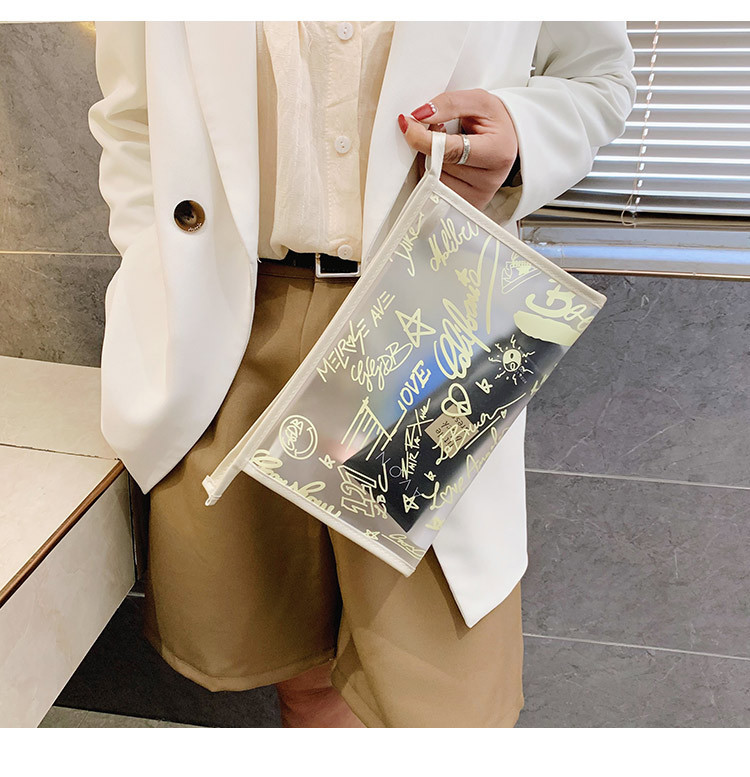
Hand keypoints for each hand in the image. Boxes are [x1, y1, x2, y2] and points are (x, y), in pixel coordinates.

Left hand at [397, 88, 518, 210]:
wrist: (509, 144)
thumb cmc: (495, 123)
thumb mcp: (480, 102)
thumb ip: (450, 104)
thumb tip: (419, 115)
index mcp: (497, 153)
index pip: (451, 151)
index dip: (424, 138)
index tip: (407, 124)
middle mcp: (488, 181)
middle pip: (438, 167)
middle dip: (428, 146)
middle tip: (439, 130)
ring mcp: (476, 198)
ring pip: (433, 181)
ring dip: (428, 161)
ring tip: (447, 148)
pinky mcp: (465, 207)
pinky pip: (434, 192)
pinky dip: (432, 175)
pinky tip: (445, 163)